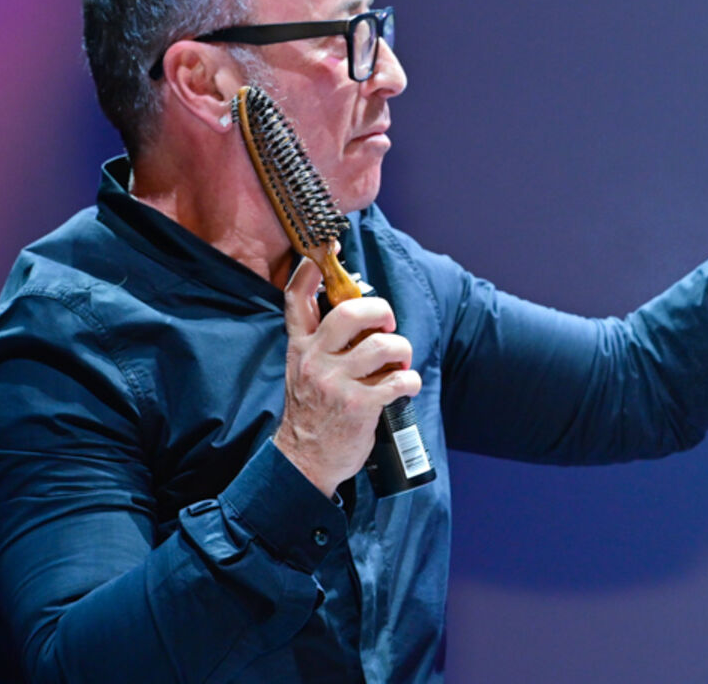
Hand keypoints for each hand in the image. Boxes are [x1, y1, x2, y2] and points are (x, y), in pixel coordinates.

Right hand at [272, 258, 421, 497]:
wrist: (304, 460)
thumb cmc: (313, 410)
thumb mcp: (303, 369)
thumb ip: (322, 340)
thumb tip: (358, 310)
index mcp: (301, 347)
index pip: (296, 300)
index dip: (311, 270)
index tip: (329, 247)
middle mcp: (314, 360)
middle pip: (351, 313)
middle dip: (380, 311)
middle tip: (387, 326)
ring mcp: (335, 383)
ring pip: (383, 345)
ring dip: (401, 351)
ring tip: (398, 364)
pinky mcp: (358, 405)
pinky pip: (399, 379)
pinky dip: (411, 380)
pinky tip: (405, 387)